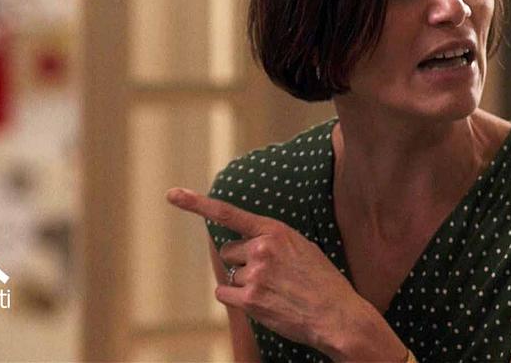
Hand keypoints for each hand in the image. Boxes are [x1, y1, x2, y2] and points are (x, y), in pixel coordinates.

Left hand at [166, 187, 404, 361]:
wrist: (338, 316)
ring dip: (244, 282)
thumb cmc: (324, 283)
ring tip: (273, 291)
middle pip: (229, 251)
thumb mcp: (303, 247)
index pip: (229, 213)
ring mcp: (254, 273)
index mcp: (275, 231)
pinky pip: (224, 292)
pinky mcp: (249, 299)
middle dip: (242, 261)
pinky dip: (235, 298)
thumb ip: (274, 240)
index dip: (197, 203)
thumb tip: (249, 242)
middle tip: (268, 275)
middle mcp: (261, 248)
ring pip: (230, 273)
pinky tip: (260, 302)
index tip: (172, 194)